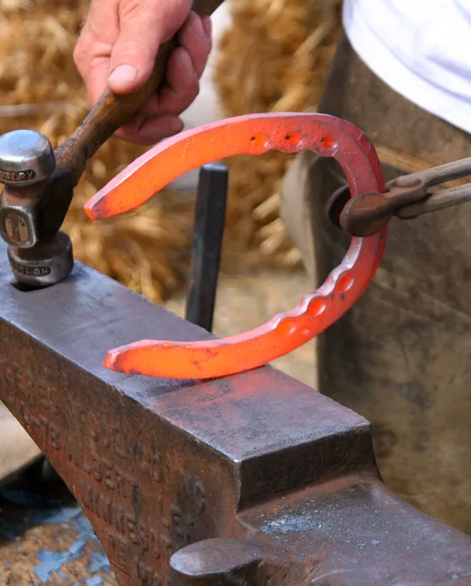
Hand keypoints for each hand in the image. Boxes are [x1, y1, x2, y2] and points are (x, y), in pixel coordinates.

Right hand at [73, 0, 211, 144]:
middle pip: (153, 111)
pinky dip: (197, 51)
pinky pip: (186, 74)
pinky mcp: (161, 59)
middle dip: (179, 85)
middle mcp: (117, 70)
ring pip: (174, 93)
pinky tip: (193, 27)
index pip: (115, 119)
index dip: (145, 127)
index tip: (172, 117)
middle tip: (185, 53)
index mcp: (99, 62)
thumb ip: (134, 51)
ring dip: (192, 62)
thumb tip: (119, 89)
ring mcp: (141, 65)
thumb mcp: (145, 13)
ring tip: (190, 28)